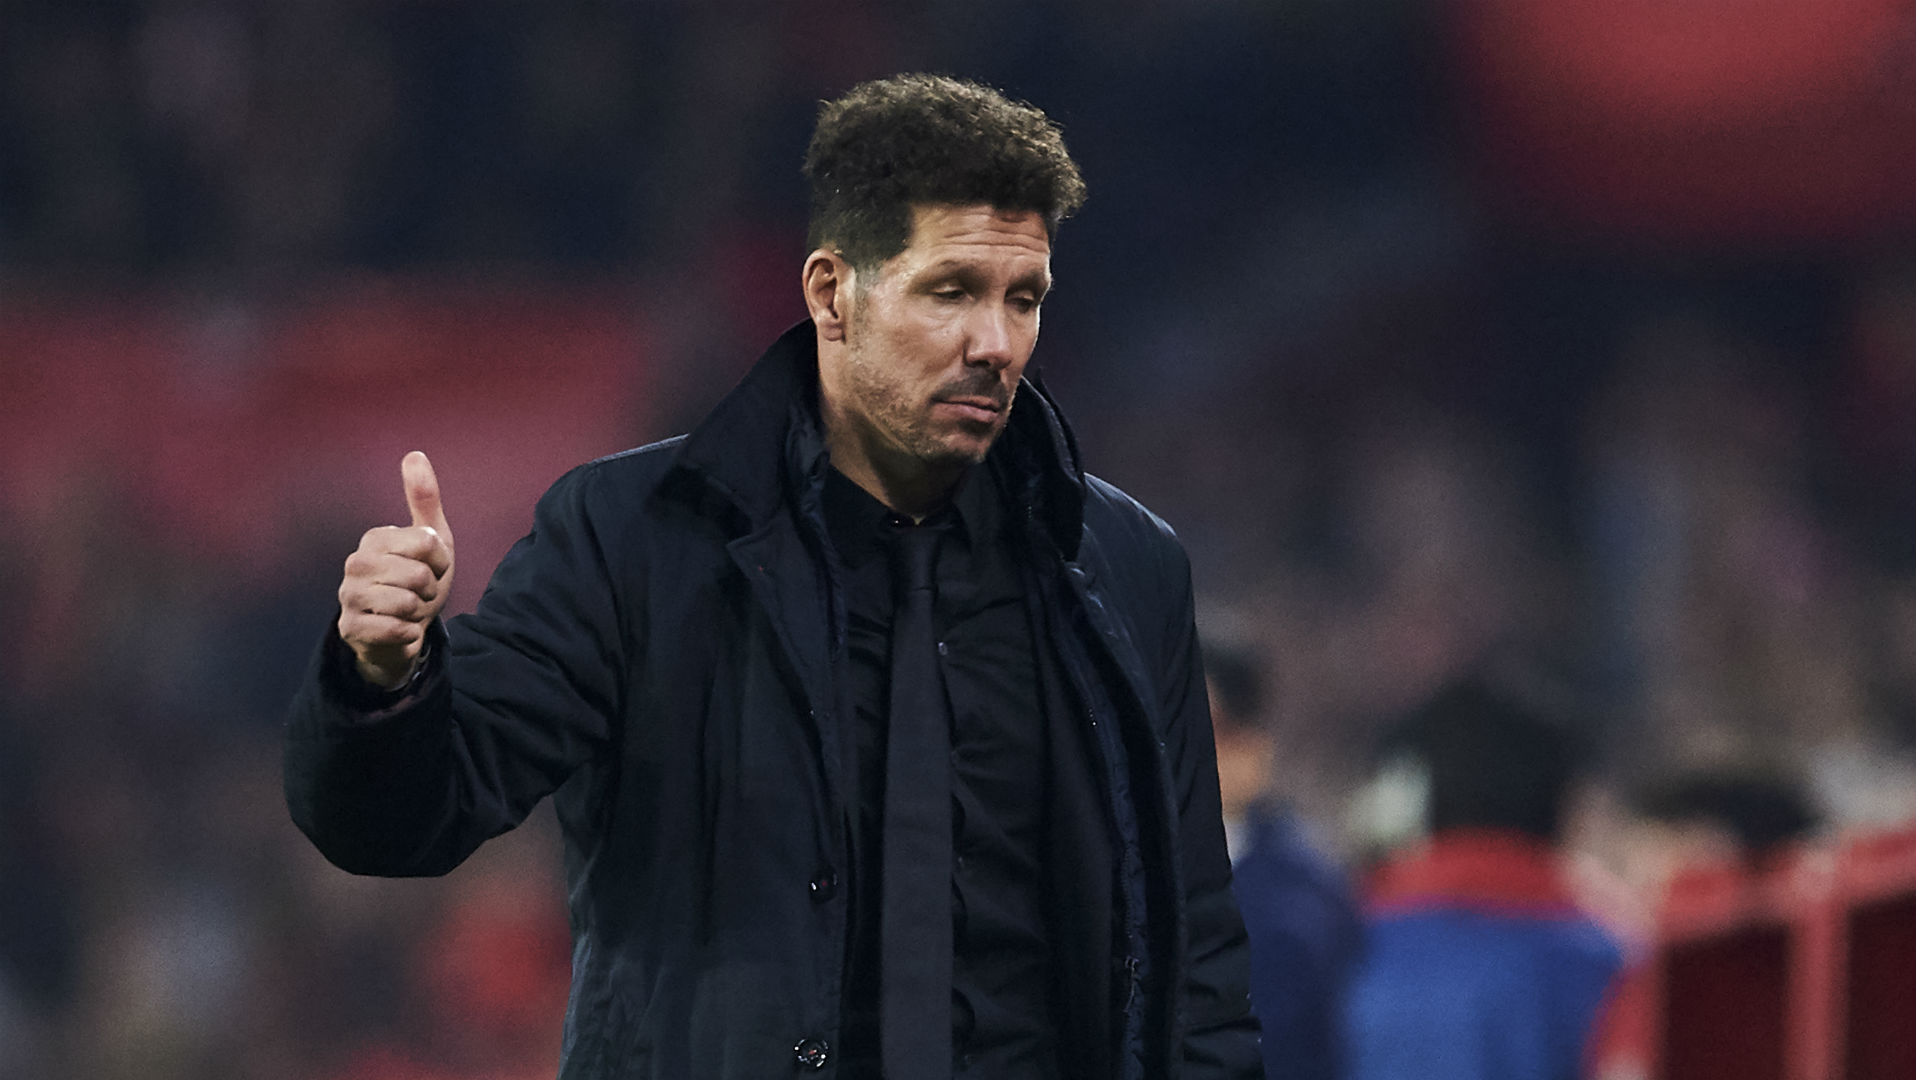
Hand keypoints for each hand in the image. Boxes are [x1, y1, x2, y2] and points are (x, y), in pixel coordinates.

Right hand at [336, 451, 455, 688]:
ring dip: (419, 612)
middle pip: (418, 573)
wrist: (404, 633)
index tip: (430, 567)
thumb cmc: (417, 583)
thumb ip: (424, 499)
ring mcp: (348, 596)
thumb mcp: (432, 541)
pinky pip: (395, 629)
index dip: (440, 560)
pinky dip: (409, 634)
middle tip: (419, 592)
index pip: (427, 542)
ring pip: (406, 602)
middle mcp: (355, 563)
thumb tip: (414, 454)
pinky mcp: (350, 628)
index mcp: (375, 538)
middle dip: (429, 588)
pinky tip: (400, 630)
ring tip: (409, 610)